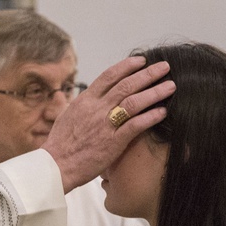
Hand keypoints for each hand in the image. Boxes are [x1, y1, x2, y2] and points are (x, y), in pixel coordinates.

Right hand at [42, 56, 174, 192]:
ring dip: (154, 92)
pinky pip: (135, 126)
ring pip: (134, 102)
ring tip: (170, 86)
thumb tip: (83, 96)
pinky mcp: (112, 142)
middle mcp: (96, 108)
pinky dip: (150, 117)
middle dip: (148, 74)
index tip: (142, 60)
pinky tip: (162, 112)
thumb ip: (79, 104)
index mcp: (85, 100)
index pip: (109, 76)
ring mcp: (105, 125)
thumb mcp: (66, 116)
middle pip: (126, 85)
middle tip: (165, 67)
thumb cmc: (60, 144)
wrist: (56, 165)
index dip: (127, 66)